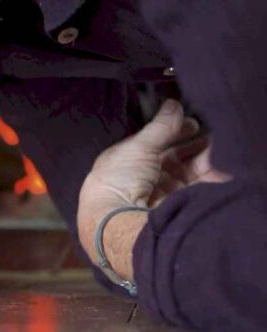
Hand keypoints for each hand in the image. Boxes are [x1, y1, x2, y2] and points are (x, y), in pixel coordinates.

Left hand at [77, 100, 229, 274]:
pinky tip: (219, 167)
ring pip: (188, 172)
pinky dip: (211, 177)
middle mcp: (144, 178)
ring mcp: (161, 194)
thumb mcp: (138, 146)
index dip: (173, 132)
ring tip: (217, 149)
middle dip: (192, 145)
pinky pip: (197, 188)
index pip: (155, 144)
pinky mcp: (176, 206)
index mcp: (128, 162)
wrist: (119, 221)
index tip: (191, 123)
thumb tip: (173, 104)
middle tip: (207, 135)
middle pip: (174, 158)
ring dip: (204, 159)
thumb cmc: (120, 179)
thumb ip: (160, 126)